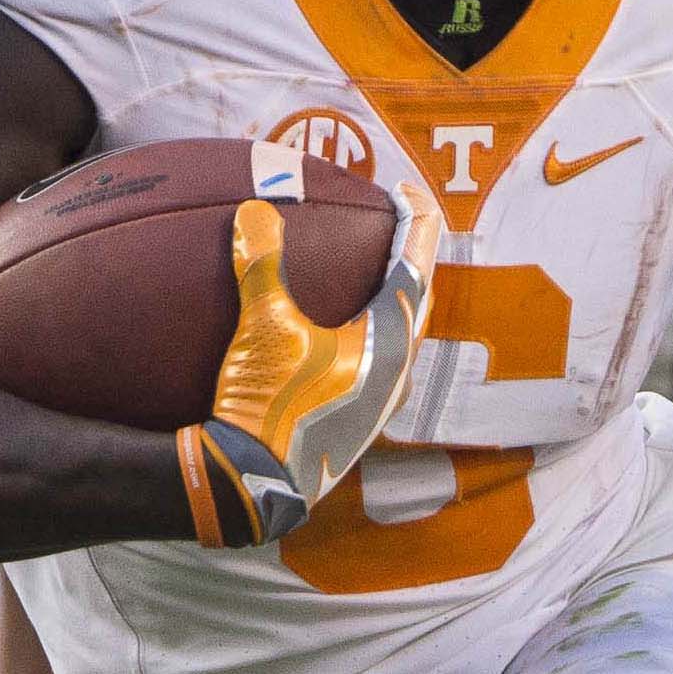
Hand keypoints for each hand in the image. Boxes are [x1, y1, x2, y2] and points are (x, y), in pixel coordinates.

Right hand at [180, 159, 431, 548]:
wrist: (253, 484)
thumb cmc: (268, 406)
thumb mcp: (262, 329)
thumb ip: (262, 265)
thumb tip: (255, 209)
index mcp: (389, 343)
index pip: (417, 266)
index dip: (418, 222)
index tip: (408, 189)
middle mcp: (397, 370)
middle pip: (418, 297)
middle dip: (412, 253)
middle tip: (400, 219)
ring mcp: (379, 398)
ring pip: (400, 330)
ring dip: (393, 292)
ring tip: (375, 265)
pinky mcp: (357, 416)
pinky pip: (376, 355)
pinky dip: (367, 324)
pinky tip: (339, 324)